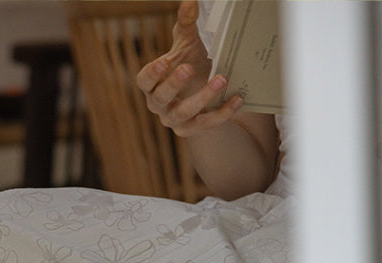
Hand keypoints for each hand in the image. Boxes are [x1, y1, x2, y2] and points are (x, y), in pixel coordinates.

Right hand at [136, 0, 242, 136]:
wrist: (205, 90)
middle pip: (161, 98)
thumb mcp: (187, 44)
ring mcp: (175, 120)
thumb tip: (190, 1)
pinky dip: (222, 113)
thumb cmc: (190, 64)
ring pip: (184, 113)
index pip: (144, 82)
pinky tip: (237, 99)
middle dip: (174, 84)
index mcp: (152, 84)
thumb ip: (186, 24)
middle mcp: (159, 105)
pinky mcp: (192, 130)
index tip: (164, 61)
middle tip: (189, 68)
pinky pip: (206, 124)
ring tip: (221, 78)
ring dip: (203, 97)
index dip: (152, 74)